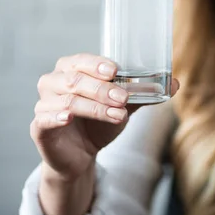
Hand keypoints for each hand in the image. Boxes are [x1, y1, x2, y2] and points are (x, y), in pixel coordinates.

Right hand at [31, 53, 178, 180]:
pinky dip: (57, 116)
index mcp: (71, 69)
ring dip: (94, 107)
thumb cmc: (98, 122)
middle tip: (123, 98)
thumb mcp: (122, 106)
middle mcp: (53, 82)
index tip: (116, 71)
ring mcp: (44, 104)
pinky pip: (45, 118)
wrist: (81, 154)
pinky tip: (69, 117)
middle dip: (102, 89)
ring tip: (117, 115)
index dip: (97, 64)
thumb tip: (175, 83)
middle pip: (75, 79)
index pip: (81, 60)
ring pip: (67, 100)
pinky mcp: (39, 126)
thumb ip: (143, 93)